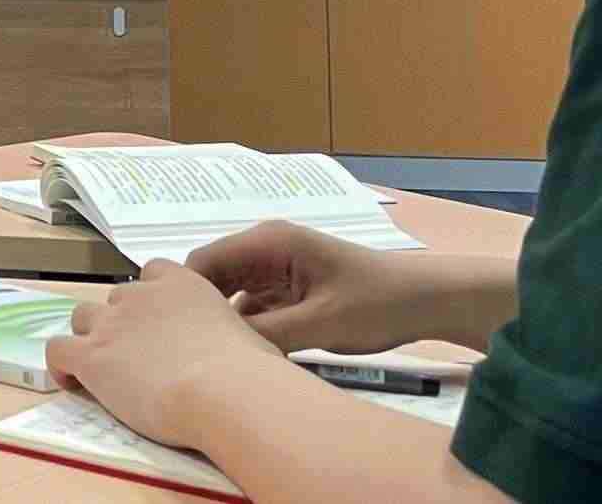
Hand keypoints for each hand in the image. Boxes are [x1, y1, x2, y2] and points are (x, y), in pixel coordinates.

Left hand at [44, 263, 283, 450]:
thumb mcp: (247, 337)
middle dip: (122, 322)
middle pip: (116, 298)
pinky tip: (72, 382)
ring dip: (90, 337)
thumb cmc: (249, 370)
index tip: (158, 324)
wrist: (222, 390)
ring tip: (103, 368)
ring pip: (82, 317)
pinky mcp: (90, 355)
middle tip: (137, 356)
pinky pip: (57, 349)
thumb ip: (232, 334)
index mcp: (183, 284)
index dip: (151, 299)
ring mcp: (111, 323)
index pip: (153, 273)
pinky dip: (61, 365)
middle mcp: (142, 295)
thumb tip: (243, 354)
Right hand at [185, 219, 425, 352]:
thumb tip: (215, 348)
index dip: (182, 295)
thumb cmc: (377, 304)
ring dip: (225, 324)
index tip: (175, 336)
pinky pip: (251, 310)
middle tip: (189, 353)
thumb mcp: (320, 323)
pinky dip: (247, 331)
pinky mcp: (286, 292)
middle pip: (211, 279)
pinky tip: (245, 357)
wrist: (425, 302)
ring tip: (212, 360)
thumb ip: (267, 333)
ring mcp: (275, 271)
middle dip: (200, 312)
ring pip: (229, 297)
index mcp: (268, 242)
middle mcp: (265, 250)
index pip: (203, 262)